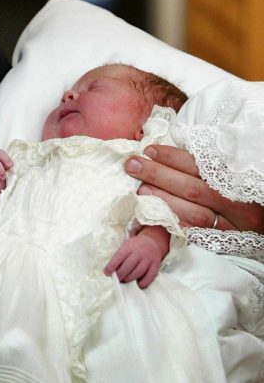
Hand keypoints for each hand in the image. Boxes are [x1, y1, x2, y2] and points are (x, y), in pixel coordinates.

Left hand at [104, 228, 167, 288]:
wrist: (151, 242)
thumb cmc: (134, 247)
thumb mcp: (126, 247)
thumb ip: (119, 257)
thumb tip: (112, 271)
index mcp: (129, 246)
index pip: (119, 256)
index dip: (112, 266)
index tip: (106, 273)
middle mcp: (139, 252)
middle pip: (128, 265)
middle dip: (120, 274)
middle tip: (117, 279)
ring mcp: (148, 259)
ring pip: (138, 271)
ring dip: (130, 278)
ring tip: (125, 280)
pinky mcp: (155, 265)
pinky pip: (150, 276)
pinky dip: (143, 282)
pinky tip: (138, 284)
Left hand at [125, 144, 263, 231]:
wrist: (262, 216)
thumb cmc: (241, 184)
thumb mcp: (230, 165)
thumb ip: (206, 157)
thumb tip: (172, 140)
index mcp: (238, 177)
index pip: (200, 165)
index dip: (173, 157)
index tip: (149, 150)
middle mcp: (237, 202)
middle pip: (193, 188)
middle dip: (159, 175)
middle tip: (133, 166)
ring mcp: (233, 225)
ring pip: (194, 213)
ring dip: (163, 200)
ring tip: (141, 189)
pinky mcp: (227, 242)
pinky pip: (199, 235)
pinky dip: (178, 223)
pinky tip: (158, 215)